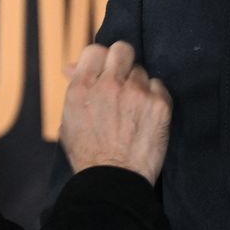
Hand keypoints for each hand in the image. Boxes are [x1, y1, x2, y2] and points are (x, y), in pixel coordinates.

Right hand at [60, 41, 171, 184]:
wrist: (114, 179)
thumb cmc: (88, 154)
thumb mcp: (69, 121)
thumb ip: (75, 90)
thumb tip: (73, 67)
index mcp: (82, 88)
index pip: (95, 50)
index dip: (101, 59)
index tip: (104, 70)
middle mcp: (110, 85)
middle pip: (123, 49)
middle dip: (122, 60)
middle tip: (123, 76)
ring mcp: (137, 92)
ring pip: (142, 72)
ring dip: (138, 85)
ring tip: (133, 108)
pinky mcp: (159, 103)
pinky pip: (159, 86)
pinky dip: (154, 97)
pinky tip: (147, 114)